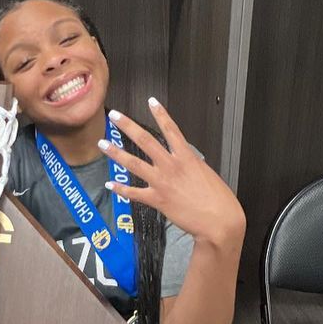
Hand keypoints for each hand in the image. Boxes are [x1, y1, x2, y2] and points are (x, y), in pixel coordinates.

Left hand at [100, 99, 245, 250]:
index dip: (160, 114)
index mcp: (187, 157)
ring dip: (116, 153)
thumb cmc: (219, 200)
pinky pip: (134, 193)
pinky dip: (121, 189)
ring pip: (134, 163)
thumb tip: (183, 162)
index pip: (171, 129)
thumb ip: (190, 165)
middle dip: (128, 126)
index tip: (151, 102)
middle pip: (145, 140)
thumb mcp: (206, 173)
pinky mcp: (157, 200)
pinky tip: (110, 185)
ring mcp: (162, 182)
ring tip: (102, 144)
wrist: (219, 221)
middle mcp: (172, 166)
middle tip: (115, 116)